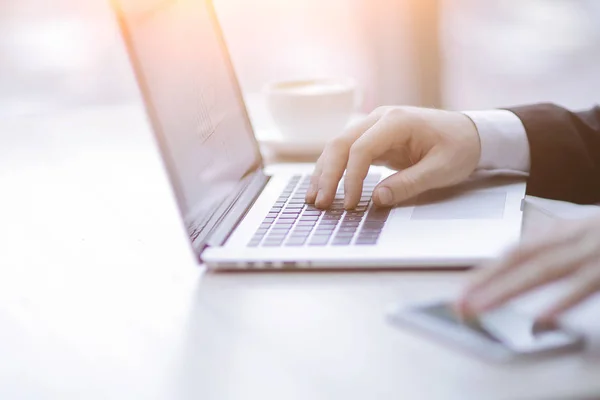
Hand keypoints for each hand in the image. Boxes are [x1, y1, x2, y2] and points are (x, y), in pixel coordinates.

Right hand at [305, 106, 480, 208]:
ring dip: (324, 172)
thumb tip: (377, 200)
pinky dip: (334, 170)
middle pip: (341, 144)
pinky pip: (347, 153)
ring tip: (314, 199)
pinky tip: (323, 187)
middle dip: (327, 175)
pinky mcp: (373, 139)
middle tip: (320, 203)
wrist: (471, 133)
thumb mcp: (441, 169)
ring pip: (338, 147)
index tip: (351, 203)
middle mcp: (380, 119)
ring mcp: (374, 127)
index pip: (361, 148)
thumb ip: (409, 184)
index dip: (351, 178)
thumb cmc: (460, 147)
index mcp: (397, 121)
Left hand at [457, 215, 599, 323]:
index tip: (462, 293)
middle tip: (458, 304)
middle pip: (519, 257)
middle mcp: (574, 236)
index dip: (485, 272)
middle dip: (484, 281)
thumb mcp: (587, 239)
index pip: (515, 252)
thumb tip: (525, 272)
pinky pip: (587, 283)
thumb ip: (559, 253)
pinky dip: (563, 300)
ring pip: (545, 268)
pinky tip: (541, 318)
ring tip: (480, 308)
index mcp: (564, 231)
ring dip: (508, 289)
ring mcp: (594, 249)